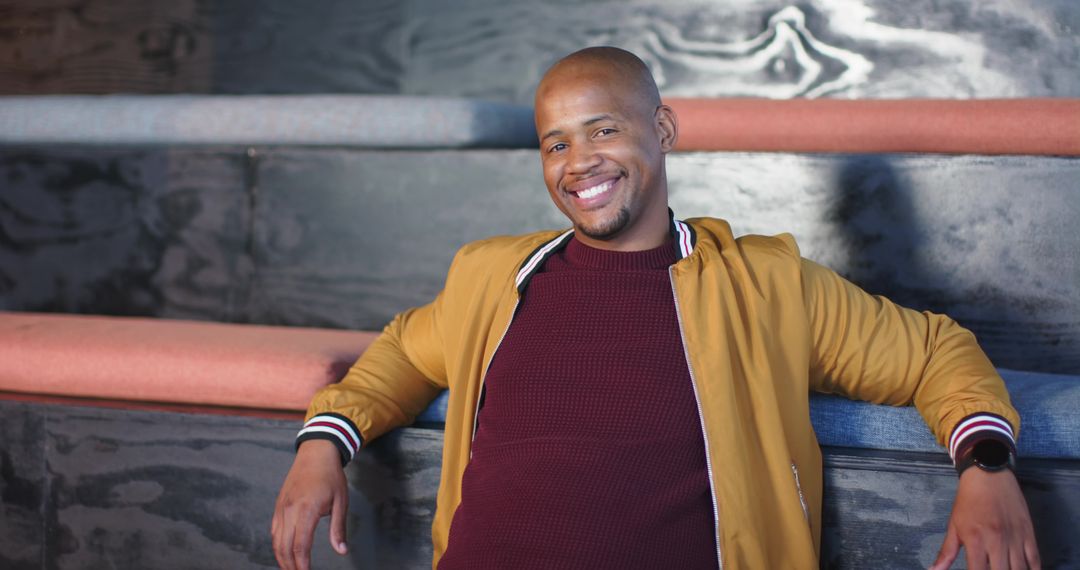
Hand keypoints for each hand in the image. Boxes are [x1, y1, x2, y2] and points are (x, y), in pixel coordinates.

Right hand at [271, 439, 349, 569]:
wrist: (316, 452)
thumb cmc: (331, 476)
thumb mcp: (341, 501)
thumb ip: (338, 528)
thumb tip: (341, 551)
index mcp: (307, 509)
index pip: (300, 545)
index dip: (302, 564)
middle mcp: (290, 510)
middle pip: (284, 546)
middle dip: (290, 565)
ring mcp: (281, 507)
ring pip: (276, 540)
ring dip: (282, 558)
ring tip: (291, 568)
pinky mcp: (278, 505)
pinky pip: (274, 530)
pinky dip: (277, 544)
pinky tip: (284, 552)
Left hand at [930, 468, 1039, 569]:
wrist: (988, 476)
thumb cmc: (968, 500)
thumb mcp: (953, 525)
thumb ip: (946, 552)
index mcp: (975, 540)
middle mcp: (996, 542)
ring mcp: (1015, 538)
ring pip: (1020, 569)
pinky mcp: (1028, 533)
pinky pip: (1035, 559)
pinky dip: (1033, 569)